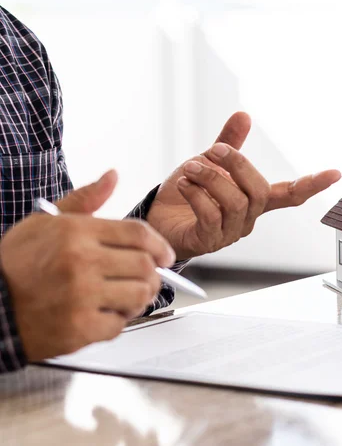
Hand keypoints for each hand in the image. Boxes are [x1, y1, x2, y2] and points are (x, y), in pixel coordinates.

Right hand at [2, 171, 175, 361]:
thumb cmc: (15, 264)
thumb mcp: (44, 223)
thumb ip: (84, 200)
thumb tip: (112, 176)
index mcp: (75, 232)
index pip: (138, 233)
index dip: (159, 245)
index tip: (164, 255)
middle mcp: (80, 262)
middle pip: (145, 265)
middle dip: (152, 273)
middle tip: (147, 278)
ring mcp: (81, 296)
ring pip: (139, 295)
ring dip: (139, 298)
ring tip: (127, 296)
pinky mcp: (80, 328)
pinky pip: (120, 324)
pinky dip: (117, 321)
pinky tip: (104, 314)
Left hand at [146, 112, 341, 259]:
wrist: (156, 220)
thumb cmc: (186, 195)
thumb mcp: (209, 163)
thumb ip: (228, 144)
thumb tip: (244, 114)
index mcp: (254, 200)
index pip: (290, 195)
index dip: (313, 184)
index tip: (336, 173)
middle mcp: (247, 218)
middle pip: (259, 192)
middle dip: (239, 165)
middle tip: (215, 150)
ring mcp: (229, 233)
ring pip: (235, 203)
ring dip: (212, 179)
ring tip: (191, 167)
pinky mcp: (208, 241)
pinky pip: (211, 216)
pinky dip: (197, 195)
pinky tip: (184, 183)